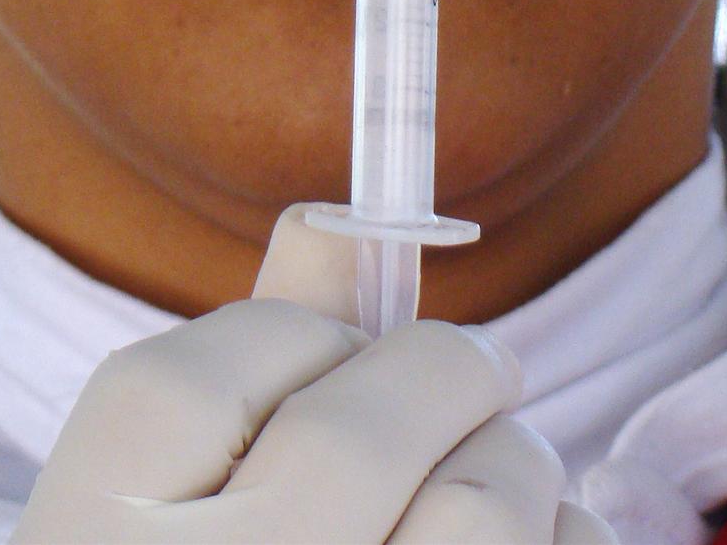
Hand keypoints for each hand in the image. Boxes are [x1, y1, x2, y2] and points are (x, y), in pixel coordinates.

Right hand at [10, 206, 612, 543]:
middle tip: (473, 374)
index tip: (337, 349)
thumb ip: (240, 376)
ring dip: (515, 466)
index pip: (200, 372)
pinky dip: (565, 542)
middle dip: (447, 372)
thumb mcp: (161, 527)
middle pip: (366, 425)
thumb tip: (340, 213)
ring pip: (490, 502)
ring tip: (485, 488)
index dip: (295, 334)